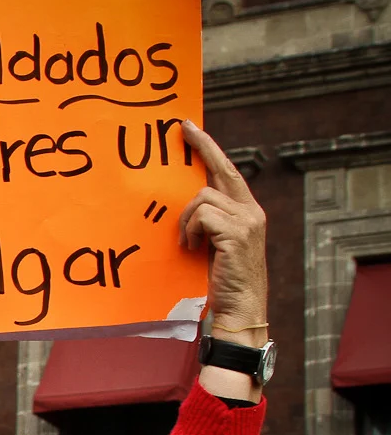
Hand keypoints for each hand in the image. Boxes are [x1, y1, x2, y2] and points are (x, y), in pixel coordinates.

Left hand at [178, 122, 267, 339]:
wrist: (240, 306)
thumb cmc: (220, 278)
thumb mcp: (213, 242)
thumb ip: (207, 220)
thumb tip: (183, 199)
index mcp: (246, 210)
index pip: (228, 171)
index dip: (210, 148)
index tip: (191, 128)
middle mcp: (251, 210)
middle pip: (223, 169)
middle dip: (203, 146)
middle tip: (183, 128)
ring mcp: (246, 220)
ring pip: (202, 198)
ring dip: (186, 220)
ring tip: (188, 243)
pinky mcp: (237, 232)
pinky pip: (201, 216)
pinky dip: (190, 231)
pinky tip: (192, 248)